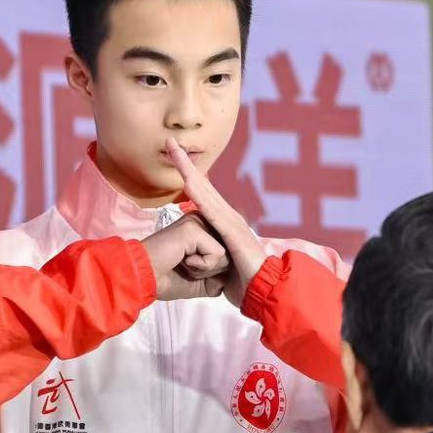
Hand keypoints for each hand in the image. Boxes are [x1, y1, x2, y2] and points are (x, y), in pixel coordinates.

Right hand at [143, 215, 229, 300]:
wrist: (143, 280)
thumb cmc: (166, 280)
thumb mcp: (200, 280)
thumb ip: (218, 274)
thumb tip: (231, 273)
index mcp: (201, 229)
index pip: (227, 254)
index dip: (212, 271)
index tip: (185, 267)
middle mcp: (200, 220)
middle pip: (229, 254)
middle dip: (210, 271)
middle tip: (184, 266)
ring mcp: (197, 222)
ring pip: (225, 255)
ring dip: (205, 270)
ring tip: (183, 263)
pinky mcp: (194, 228)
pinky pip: (217, 255)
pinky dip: (202, 266)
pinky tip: (182, 260)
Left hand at [165, 140, 266, 307]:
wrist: (263, 290)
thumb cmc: (242, 282)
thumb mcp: (219, 265)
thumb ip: (210, 255)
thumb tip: (198, 255)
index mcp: (223, 223)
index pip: (201, 195)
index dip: (187, 176)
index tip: (173, 159)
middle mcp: (228, 217)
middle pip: (202, 185)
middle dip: (185, 163)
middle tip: (170, 142)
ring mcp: (230, 221)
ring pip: (205, 192)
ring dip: (189, 171)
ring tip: (176, 152)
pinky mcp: (231, 231)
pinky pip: (211, 209)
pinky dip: (199, 194)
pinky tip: (188, 181)